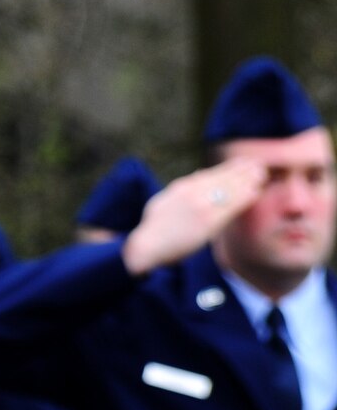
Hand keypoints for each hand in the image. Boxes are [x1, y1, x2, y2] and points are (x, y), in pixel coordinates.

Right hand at [122, 158, 266, 275]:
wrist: (146, 246)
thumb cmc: (154, 229)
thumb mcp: (163, 202)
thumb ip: (183, 188)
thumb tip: (199, 174)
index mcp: (181, 187)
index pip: (211, 173)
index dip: (229, 167)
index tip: (242, 162)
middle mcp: (193, 192)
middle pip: (223, 177)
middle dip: (242, 170)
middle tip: (259, 164)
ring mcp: (201, 206)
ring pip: (230, 188)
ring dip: (248, 180)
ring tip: (261, 175)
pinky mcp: (208, 221)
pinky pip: (232, 205)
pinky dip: (245, 197)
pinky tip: (256, 192)